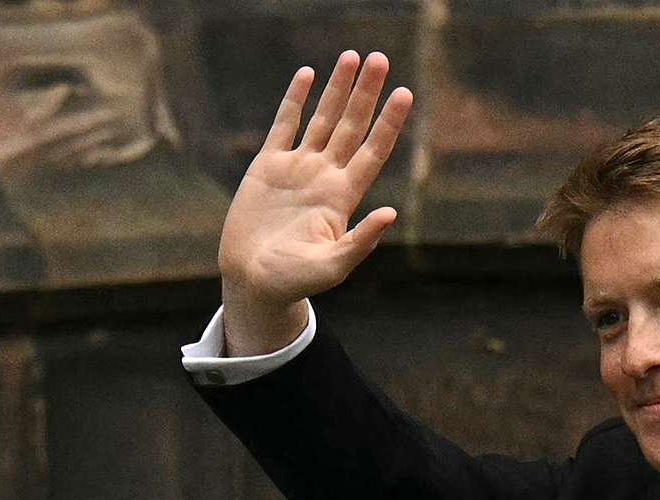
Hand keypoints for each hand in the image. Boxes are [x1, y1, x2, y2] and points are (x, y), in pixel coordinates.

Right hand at [218, 50, 411, 355]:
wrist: (254, 281)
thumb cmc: (296, 281)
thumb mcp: (333, 266)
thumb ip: (361, 241)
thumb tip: (391, 213)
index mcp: (344, 196)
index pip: (374, 150)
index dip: (389, 122)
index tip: (405, 94)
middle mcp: (326, 176)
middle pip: (352, 125)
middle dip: (366, 93)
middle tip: (381, 58)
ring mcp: (298, 168)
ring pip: (323, 119)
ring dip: (337, 88)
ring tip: (352, 57)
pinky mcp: (268, 166)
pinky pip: (285, 125)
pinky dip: (295, 99)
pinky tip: (308, 75)